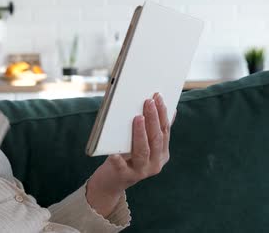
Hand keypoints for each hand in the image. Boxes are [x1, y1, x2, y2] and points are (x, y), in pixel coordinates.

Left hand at [86, 92, 172, 216]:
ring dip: (141, 133)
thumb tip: (167, 108)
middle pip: (156, 139)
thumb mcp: (142, 144)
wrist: (112, 182)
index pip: (165, 130)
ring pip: (143, 150)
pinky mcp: (124, 176)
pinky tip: (114, 151)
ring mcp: (141, 171)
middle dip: (153, 118)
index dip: (162, 113)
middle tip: (148, 101)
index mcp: (162, 154)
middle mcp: (155, 163)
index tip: (158, 97)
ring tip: (138, 118)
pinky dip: (118, 158)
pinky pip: (121, 166)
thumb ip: (153, 130)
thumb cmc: (127, 158)